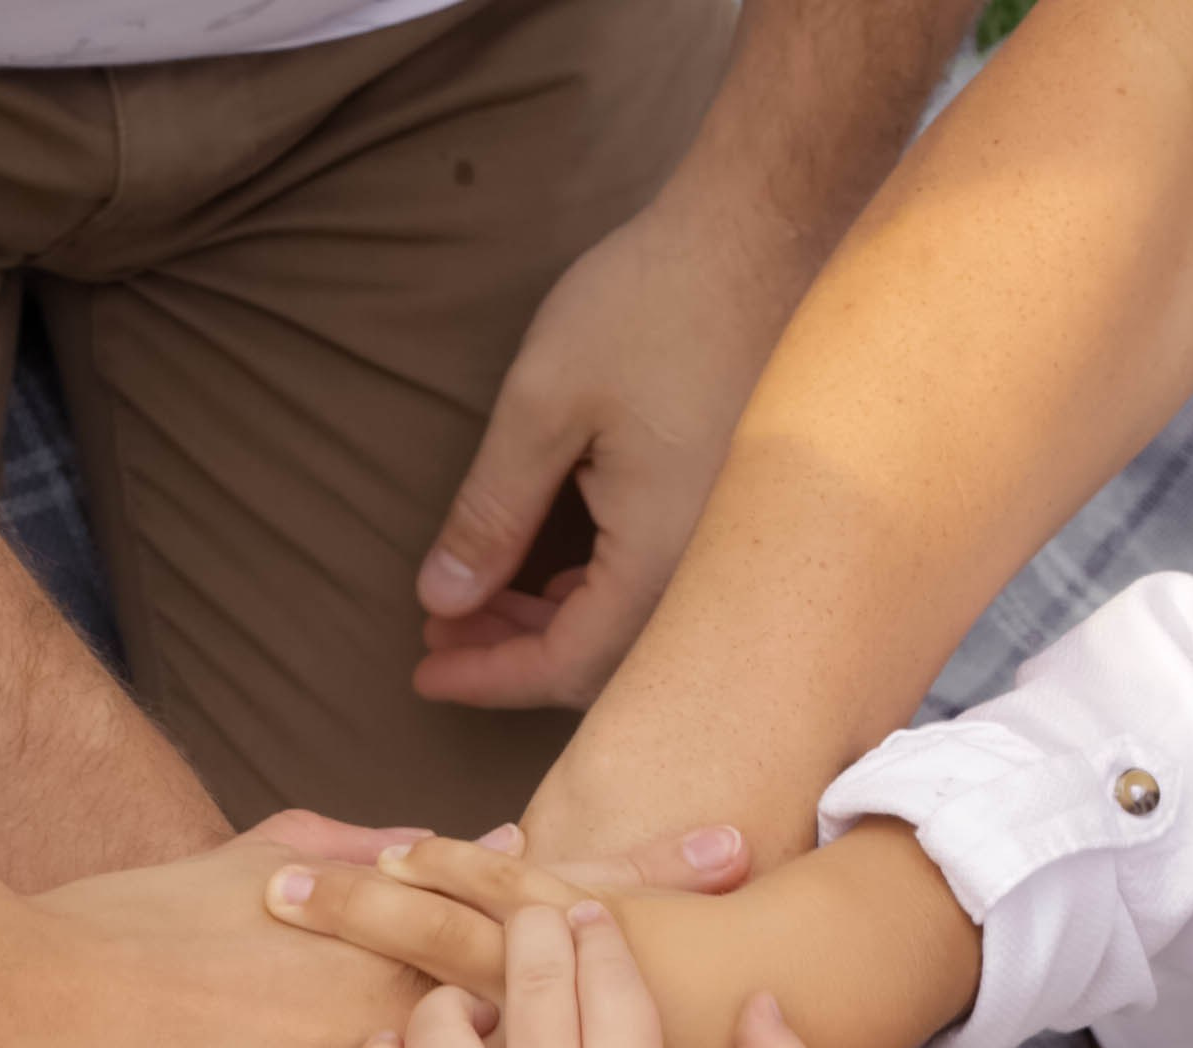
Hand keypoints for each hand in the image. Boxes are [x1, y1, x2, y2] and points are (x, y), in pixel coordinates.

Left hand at [416, 192, 801, 713]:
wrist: (769, 227)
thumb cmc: (657, 301)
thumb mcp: (543, 405)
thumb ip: (489, 511)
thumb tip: (440, 597)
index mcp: (662, 561)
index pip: (563, 666)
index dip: (486, 676)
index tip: (422, 671)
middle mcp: (710, 574)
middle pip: (598, 666)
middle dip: (509, 655)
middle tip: (438, 633)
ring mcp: (730, 548)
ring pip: (630, 634)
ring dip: (549, 624)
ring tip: (478, 597)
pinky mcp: (738, 517)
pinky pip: (662, 592)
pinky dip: (596, 593)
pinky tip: (551, 570)